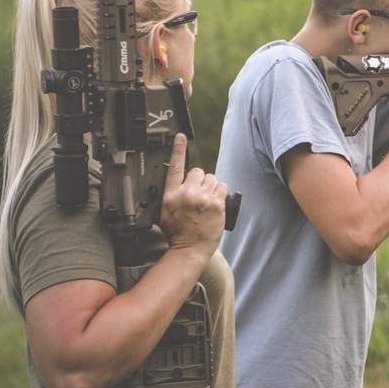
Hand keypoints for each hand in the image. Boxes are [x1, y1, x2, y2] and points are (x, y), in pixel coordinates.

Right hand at [159, 133, 226, 255]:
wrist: (189, 249)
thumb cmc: (177, 232)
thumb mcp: (166, 210)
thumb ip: (173, 193)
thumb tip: (180, 181)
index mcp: (171, 195)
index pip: (175, 167)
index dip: (178, 150)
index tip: (181, 137)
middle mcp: (187, 194)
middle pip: (198, 171)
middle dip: (200, 181)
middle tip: (198, 196)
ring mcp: (203, 199)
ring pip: (212, 179)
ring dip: (211, 187)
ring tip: (206, 201)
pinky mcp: (217, 204)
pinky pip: (222, 187)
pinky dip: (221, 193)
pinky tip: (215, 203)